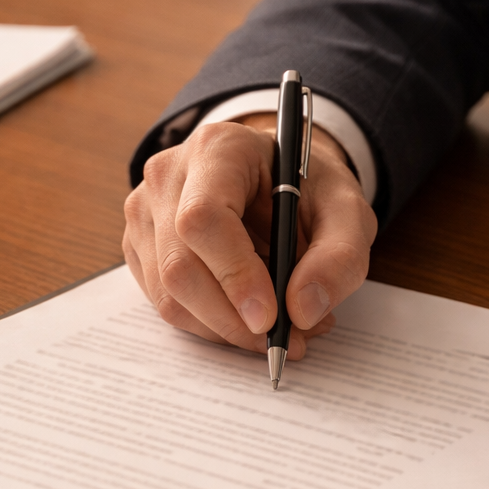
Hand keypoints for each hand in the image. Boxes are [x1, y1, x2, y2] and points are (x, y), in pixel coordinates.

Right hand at [123, 116, 376, 360]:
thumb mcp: (348, 212)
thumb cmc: (308, 190)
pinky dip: (210, 324)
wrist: (277, 181)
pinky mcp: (140, 247)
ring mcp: (145, 213)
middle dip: (233, 318)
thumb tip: (302, 310)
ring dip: (225, 328)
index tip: (269, 317)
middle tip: (287, 338)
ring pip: (169, 295)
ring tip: (279, 325)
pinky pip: (166, 304)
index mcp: (217, 149)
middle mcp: (167, 177)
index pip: (203, 218)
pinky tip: (246, 314)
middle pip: (179, 266)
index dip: (233, 274)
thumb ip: (338, 258)